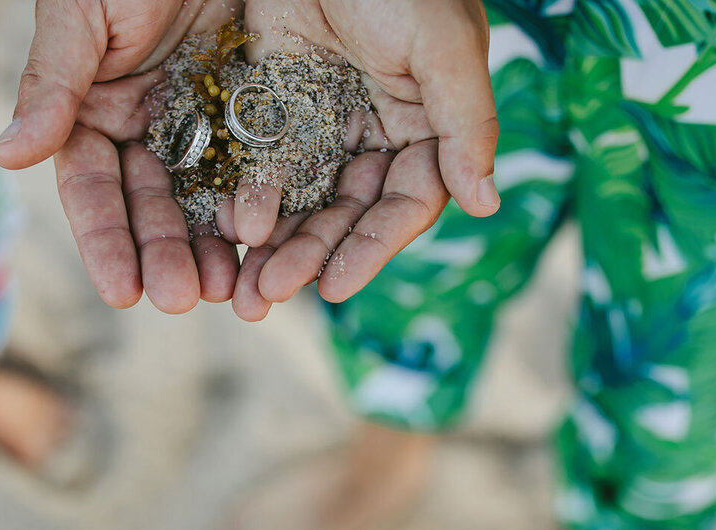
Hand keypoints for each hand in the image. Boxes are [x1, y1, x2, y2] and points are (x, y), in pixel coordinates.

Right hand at [0, 0, 244, 312]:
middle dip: (165, 255)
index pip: (92, 190)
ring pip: (202, 197)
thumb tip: (6, 157)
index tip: (122, 293)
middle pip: (150, 205)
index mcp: (92, 111)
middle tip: (185, 301)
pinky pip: (254, 167)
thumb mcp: (83, 16)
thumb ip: (52, 86)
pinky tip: (270, 244)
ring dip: (212, 246)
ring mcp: (196, 122)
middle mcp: (142, 127)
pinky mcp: (247, 111)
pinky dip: (258, 206)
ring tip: (232, 290)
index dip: (106, 242)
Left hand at [225, 0, 498, 320]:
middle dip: (311, 256)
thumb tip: (487, 203)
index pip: (404, 204)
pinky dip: (247, 193)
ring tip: (244, 287)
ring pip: (303, 198)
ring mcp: (325, 121)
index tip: (334, 287)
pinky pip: (262, 159)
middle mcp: (378, 133)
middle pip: (346, 213)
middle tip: (269, 298)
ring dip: (276, 244)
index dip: (371, 248)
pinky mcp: (277, 102)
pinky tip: (227, 226)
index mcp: (429, 126)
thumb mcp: (442, 45)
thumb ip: (466, 123)